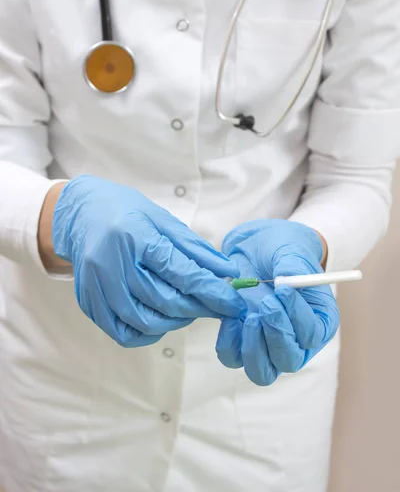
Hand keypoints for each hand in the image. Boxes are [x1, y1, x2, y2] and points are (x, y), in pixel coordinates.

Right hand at [51, 175, 244, 346]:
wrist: (81, 213)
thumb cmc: (126, 211)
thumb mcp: (163, 219)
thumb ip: (195, 248)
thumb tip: (228, 273)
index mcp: (134, 236)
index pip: (182, 273)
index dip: (213, 292)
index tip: (235, 304)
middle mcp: (111, 263)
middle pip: (165, 300)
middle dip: (200, 308)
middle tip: (217, 306)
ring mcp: (96, 286)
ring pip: (146, 321)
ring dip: (177, 321)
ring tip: (190, 309)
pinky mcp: (89, 302)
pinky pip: (123, 333)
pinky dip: (148, 332)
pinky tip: (162, 318)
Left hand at [216, 219, 339, 385]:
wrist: (257, 251)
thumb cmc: (283, 251)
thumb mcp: (292, 250)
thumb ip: (293, 266)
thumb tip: (285, 281)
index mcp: (320, 320)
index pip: (313, 334)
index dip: (297, 317)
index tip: (282, 291)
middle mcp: (297, 342)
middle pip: (289, 360)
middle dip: (276, 335)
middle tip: (264, 304)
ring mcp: (268, 346)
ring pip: (261, 371)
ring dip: (252, 346)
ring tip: (246, 315)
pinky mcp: (242, 342)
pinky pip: (233, 357)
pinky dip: (229, 341)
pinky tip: (230, 317)